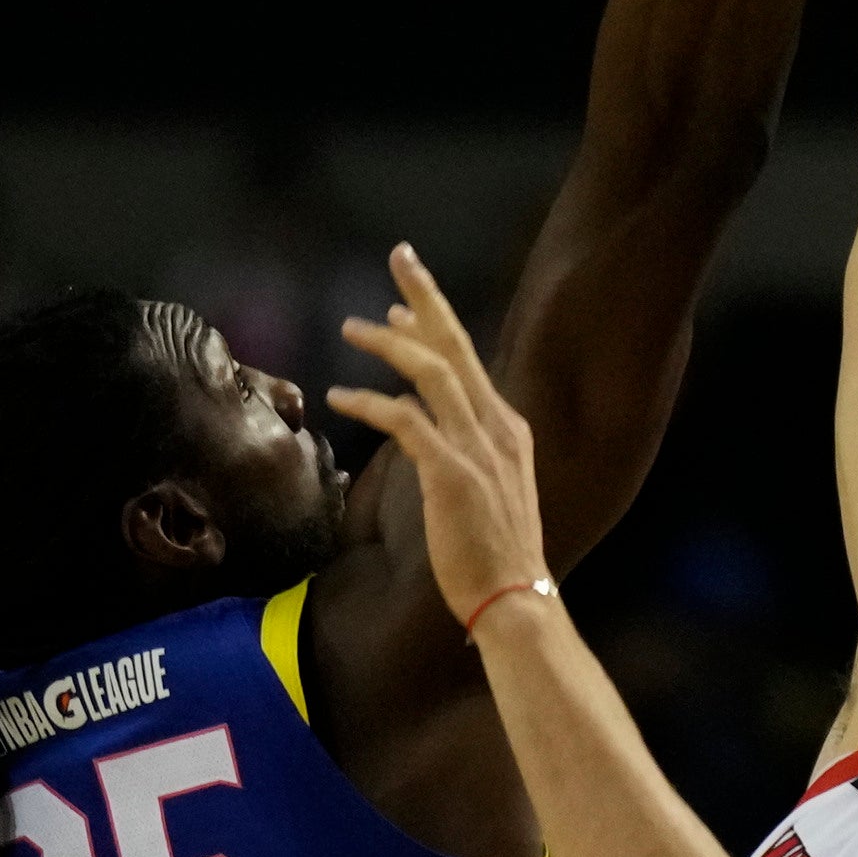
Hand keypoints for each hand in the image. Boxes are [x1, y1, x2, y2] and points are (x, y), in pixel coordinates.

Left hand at [330, 245, 552, 630]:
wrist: (516, 600)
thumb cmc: (498, 558)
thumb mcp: (492, 493)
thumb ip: (468, 459)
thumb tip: (434, 442)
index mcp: (508, 428)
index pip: (468, 360)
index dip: (435, 324)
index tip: (404, 302)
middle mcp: (497, 426)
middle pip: (456, 344)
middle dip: (426, 296)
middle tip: (399, 256)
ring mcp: (476, 446)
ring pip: (430, 370)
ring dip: (388, 342)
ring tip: (349, 327)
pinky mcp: (451, 471)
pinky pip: (405, 418)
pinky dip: (370, 401)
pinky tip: (340, 396)